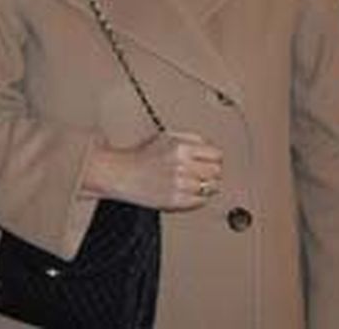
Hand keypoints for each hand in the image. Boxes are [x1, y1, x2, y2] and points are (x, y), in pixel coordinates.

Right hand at [82, 130, 224, 211]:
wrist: (122, 174)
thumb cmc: (142, 155)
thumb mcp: (166, 136)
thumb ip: (191, 138)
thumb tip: (210, 146)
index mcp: (180, 147)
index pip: (216, 154)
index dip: (214, 157)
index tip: (209, 160)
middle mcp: (181, 165)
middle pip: (216, 172)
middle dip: (211, 172)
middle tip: (201, 172)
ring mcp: (179, 185)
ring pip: (211, 188)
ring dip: (204, 186)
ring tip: (191, 182)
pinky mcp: (176, 201)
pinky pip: (201, 202)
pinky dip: (197, 198)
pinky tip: (186, 192)